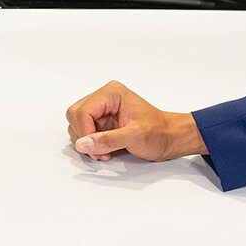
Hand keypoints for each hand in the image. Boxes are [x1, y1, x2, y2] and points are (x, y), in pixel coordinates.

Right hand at [65, 81, 204, 161]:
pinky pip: (84, 132)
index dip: (85, 132)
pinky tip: (105, 150)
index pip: (82, 111)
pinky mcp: (102, 121)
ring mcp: (102, 109)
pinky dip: (91, 144)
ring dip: (87, 142)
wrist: (171, 138)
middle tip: (100, 151)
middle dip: (84, 136)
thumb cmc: (159, 132)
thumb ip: (107, 140)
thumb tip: (82, 143)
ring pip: (76, 124)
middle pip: (75, 115)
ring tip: (105, 151)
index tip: (96, 148)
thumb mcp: (135, 136)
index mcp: (111, 93)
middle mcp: (104, 98)